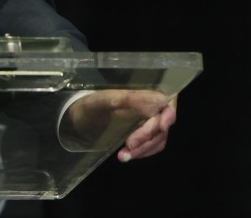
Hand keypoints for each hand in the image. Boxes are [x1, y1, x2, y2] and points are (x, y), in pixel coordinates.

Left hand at [62, 90, 177, 161]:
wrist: (82, 118)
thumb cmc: (91, 105)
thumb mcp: (102, 100)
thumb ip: (125, 100)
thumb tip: (151, 105)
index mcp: (143, 94)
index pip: (166, 104)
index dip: (169, 115)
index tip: (162, 128)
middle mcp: (151, 106)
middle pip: (162, 125)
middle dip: (147, 139)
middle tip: (128, 149)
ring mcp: (150, 120)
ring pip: (159, 138)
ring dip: (144, 148)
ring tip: (124, 156)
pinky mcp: (146, 132)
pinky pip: (154, 144)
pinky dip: (144, 151)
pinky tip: (131, 154)